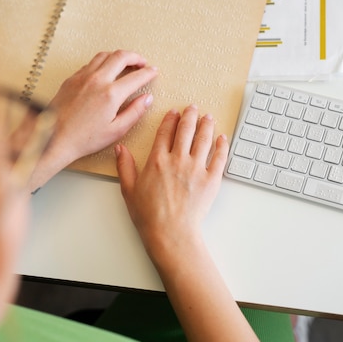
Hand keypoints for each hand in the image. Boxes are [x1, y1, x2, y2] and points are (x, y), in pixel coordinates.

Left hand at [48, 50, 157, 162]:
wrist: (55, 139)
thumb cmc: (84, 139)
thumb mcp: (116, 130)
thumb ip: (135, 112)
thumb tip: (146, 99)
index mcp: (111, 94)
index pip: (136, 76)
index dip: (149, 73)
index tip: (153, 72)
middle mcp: (97, 80)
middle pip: (121, 56)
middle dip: (135, 57)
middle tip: (142, 63)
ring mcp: (82, 77)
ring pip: (104, 55)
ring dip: (118, 56)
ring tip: (125, 63)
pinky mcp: (72, 79)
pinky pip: (90, 63)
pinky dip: (102, 63)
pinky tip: (105, 71)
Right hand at [115, 104, 228, 262]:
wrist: (170, 233)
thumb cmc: (148, 215)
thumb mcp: (128, 190)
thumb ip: (125, 166)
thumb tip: (120, 148)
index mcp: (157, 160)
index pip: (165, 132)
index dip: (170, 119)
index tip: (174, 112)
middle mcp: (177, 160)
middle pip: (186, 130)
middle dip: (190, 116)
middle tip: (193, 108)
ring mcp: (196, 168)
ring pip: (204, 139)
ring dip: (207, 125)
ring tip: (208, 118)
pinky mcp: (211, 179)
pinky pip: (219, 157)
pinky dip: (222, 146)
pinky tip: (222, 138)